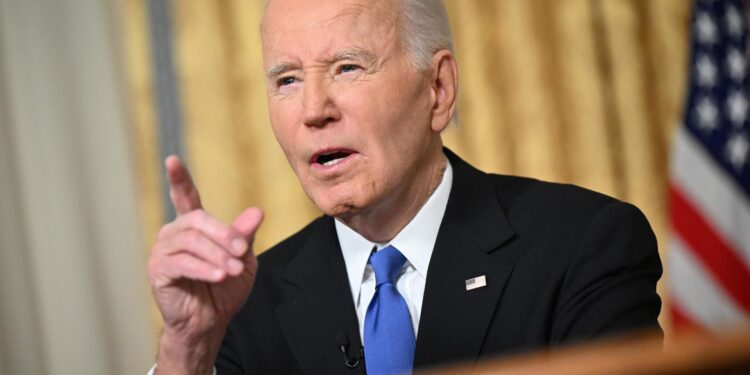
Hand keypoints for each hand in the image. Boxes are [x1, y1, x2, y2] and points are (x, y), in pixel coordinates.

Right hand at [148, 156, 262, 373]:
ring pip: (191, 241)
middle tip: (241, 253)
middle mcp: (174, 234)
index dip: (179, 179)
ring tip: (232, 270)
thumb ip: (245, 236)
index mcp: (194, 227)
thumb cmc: (224, 289)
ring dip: (217, 255)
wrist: (210, 322)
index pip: (184, 196)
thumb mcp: (243, 259)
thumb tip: (256, 212)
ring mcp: (163, 252)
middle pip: (198, 220)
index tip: (172, 161)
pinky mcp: (159, 271)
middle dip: (223, 235)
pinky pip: (182, 263)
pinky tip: (219, 276)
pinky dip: (204, 269)